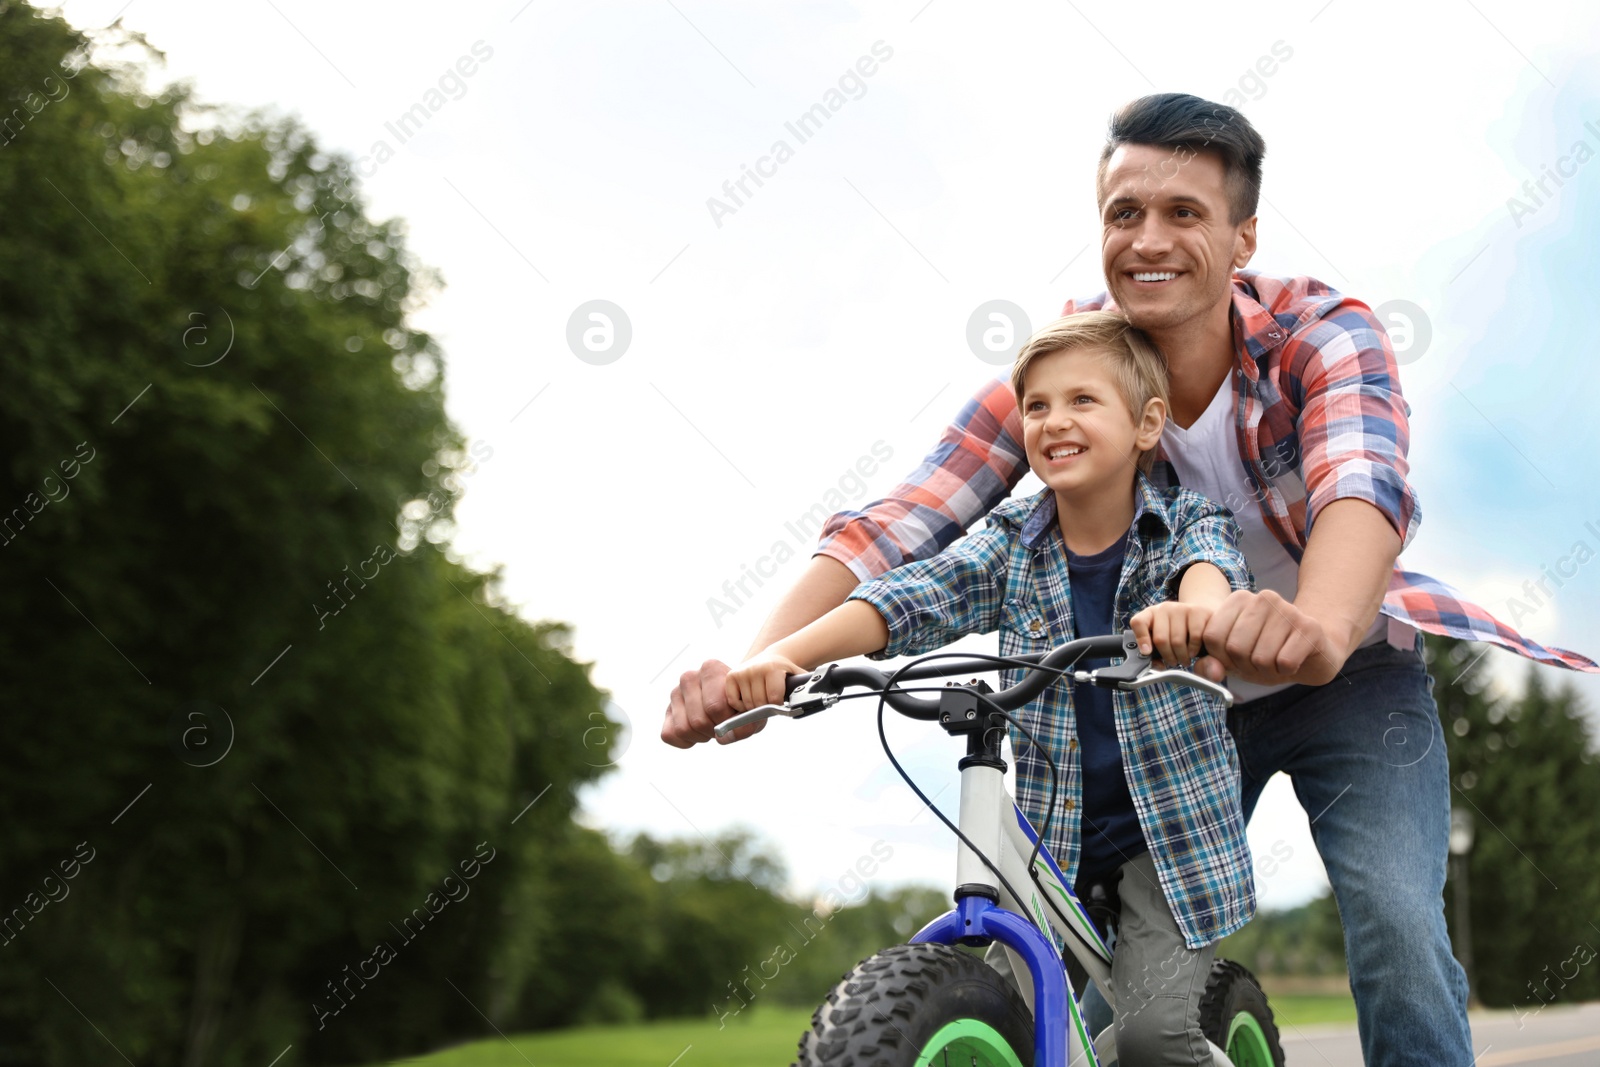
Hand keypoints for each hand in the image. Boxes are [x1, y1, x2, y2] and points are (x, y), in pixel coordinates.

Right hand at [662, 659, 745, 747]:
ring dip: (702, 736)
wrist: (734, 697)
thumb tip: (723, 737)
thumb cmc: (744, 702)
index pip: (715, 706)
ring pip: (683, 729)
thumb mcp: (754, 711)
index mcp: (710, 668)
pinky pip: (670, 735)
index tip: (736, 717)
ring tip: (713, 725)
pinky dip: (687, 741)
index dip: (728, 720)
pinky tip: (700, 732)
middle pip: (699, 720)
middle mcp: (689, 677)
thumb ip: (746, 724)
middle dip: (715, 730)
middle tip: (725, 725)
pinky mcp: (667, 710)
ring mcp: (675, 693)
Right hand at [725, 650, 806, 718]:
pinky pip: (734, 701)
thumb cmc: (785, 672)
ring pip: (747, 705)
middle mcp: (755, 668)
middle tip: (771, 702)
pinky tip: (748, 698)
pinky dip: (740, 705)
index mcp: (772, 668)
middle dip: (766, 708)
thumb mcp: (798, 678)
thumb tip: (817, 696)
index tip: (780, 703)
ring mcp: (742, 672)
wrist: (771, 658)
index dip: (778, 705)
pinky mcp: (732, 676)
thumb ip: (805, 688)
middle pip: (759, 704)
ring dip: (754, 707)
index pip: (773, 699)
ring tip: (761, 699)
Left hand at [1129, 601, 1212, 669]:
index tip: (1146, 652)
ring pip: (1177, 640)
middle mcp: (1164, 608)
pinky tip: (1194, 651)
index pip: (1139, 622)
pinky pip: (1195, 637)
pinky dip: (1194, 649)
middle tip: (1173, 662)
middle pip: (1160, 639)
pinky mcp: (1199, 611)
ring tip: (1184, 659)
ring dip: (1181, 656)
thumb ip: (1155, 652)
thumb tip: (1158, 665)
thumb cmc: (1177, 632)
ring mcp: (1182, 608)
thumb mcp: (1163, 638)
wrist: (1199, 618)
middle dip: (1168, 656)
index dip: (1141, 639)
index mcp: (1150, 614)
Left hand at [1198, 589, 1343, 686]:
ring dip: (1268, 671)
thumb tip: (1212, 672)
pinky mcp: (1309, 627)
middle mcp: (1263, 598)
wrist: (1314, 654)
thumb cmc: (1267, 655)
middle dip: (1246, 666)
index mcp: (1239, 599)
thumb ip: (1213, 664)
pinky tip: (1293, 661)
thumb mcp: (1234, 660)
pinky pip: (1285, 662)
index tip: (1237, 657)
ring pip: (1260, 658)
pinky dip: (1286, 671)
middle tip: (1261, 662)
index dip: (1222, 657)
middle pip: (1235, 647)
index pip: (1212, 637)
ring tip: (1277, 661)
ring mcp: (1288, 609)